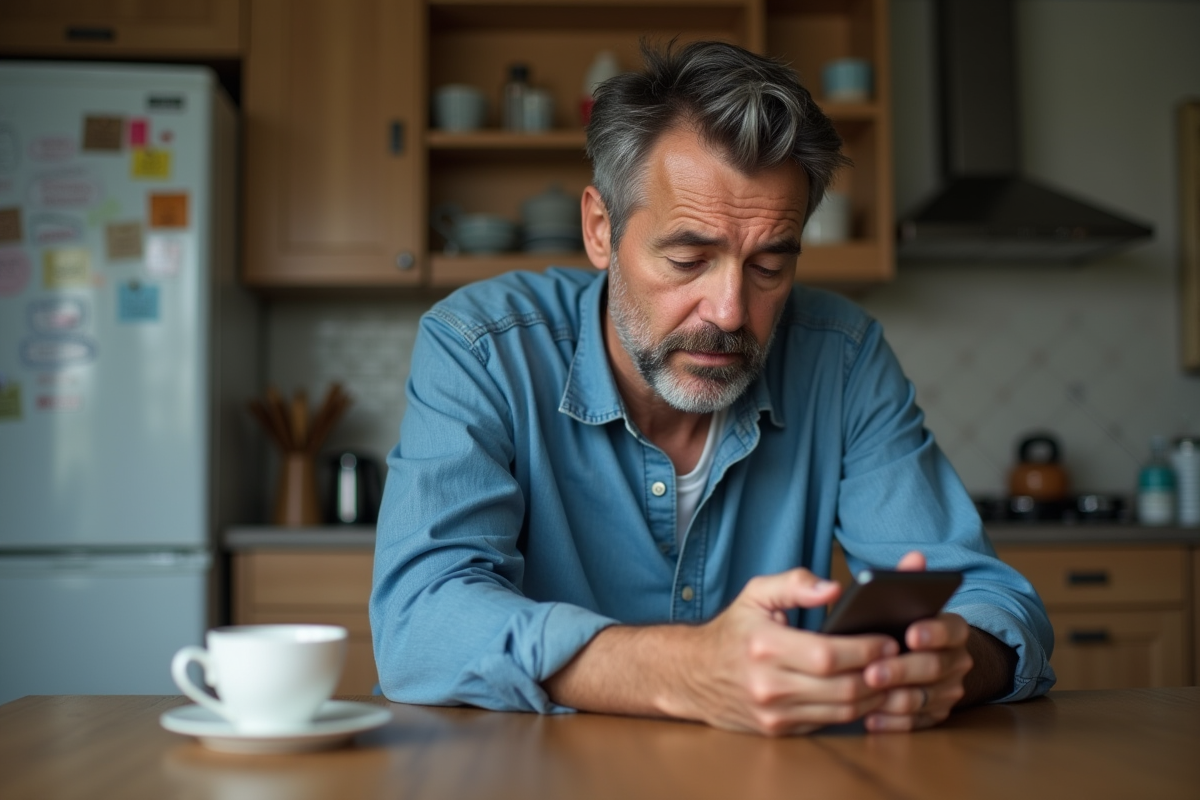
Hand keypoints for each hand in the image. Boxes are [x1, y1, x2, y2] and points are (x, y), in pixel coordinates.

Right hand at [668, 568, 900, 735]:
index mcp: (764, 647)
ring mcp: (774, 713)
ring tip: (890, 676)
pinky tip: (866, 692)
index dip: (865, 649)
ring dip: (874, 695)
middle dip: (879, 674)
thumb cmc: (732, 631)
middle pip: (842, 688)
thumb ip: (795, 583)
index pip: (829, 655)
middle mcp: (768, 685)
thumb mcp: (755, 594)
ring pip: (842, 711)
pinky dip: (854, 709)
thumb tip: (834, 589)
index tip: (888, 640)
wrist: (692, 675)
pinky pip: (829, 722)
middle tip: (899, 659)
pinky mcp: (778, 730)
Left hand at [859, 551, 972, 731]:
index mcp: (951, 627)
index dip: (933, 631)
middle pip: (934, 667)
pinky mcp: (933, 715)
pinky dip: (893, 722)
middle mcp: (956, 660)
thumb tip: (916, 555)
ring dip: (895, 698)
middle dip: (902, 670)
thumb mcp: (900, 596)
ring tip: (867, 695)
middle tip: (873, 672)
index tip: (909, 633)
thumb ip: (906, 576)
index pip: (952, 628)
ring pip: (924, 698)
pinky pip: (916, 724)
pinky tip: (870, 717)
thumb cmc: (897, 620)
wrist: (916, 655)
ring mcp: (947, 690)